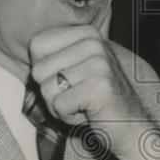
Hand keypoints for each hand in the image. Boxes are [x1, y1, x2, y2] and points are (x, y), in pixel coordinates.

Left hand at [29, 25, 159, 159]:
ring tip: (83, 104)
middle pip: (38, 69)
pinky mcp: (100, 86)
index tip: (69, 80)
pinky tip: (88, 113)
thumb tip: (28, 57)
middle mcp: (94, 42)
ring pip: (46, 88)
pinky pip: (58, 105)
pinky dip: (68, 117)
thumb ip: (51, 57)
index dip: (45, 71)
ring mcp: (99, 63)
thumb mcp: (73, 70)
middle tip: (77, 96)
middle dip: (51, 92)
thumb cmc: (94, 101)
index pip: (36, 44)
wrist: (131, 127)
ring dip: (59, 106)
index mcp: (86, 33)